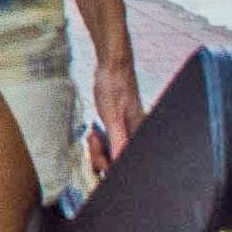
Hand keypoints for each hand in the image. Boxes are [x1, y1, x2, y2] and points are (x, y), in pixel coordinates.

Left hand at [87, 52, 143, 180]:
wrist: (112, 65)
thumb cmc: (115, 85)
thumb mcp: (113, 117)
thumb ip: (118, 142)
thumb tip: (120, 162)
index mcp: (139, 135)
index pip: (125, 162)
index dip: (109, 165)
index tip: (98, 156)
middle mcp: (136, 136)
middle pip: (118, 161)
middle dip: (101, 156)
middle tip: (93, 141)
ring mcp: (128, 132)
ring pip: (112, 154)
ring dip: (98, 149)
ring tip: (93, 136)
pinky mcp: (120, 128)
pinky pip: (110, 143)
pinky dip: (100, 142)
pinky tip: (95, 133)